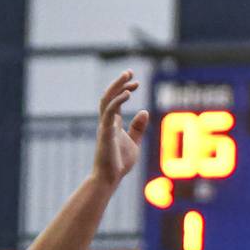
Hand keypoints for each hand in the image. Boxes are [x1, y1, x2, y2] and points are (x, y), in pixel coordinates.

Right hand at [92, 70, 148, 187]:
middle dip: (118, 83)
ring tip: (127, 77)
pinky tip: (127, 94)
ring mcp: (104, 126)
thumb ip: (138, 127)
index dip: (125, 89)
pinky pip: (109, 114)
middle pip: (109, 96)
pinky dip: (117, 102)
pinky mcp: (105, 133)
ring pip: (106, 101)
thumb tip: (144, 111)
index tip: (136, 82)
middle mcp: (106, 122)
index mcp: (112, 123)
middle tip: (129, 71)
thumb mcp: (134, 142)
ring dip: (116, 87)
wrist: (109, 178)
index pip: (116, 101)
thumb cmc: (119, 162)